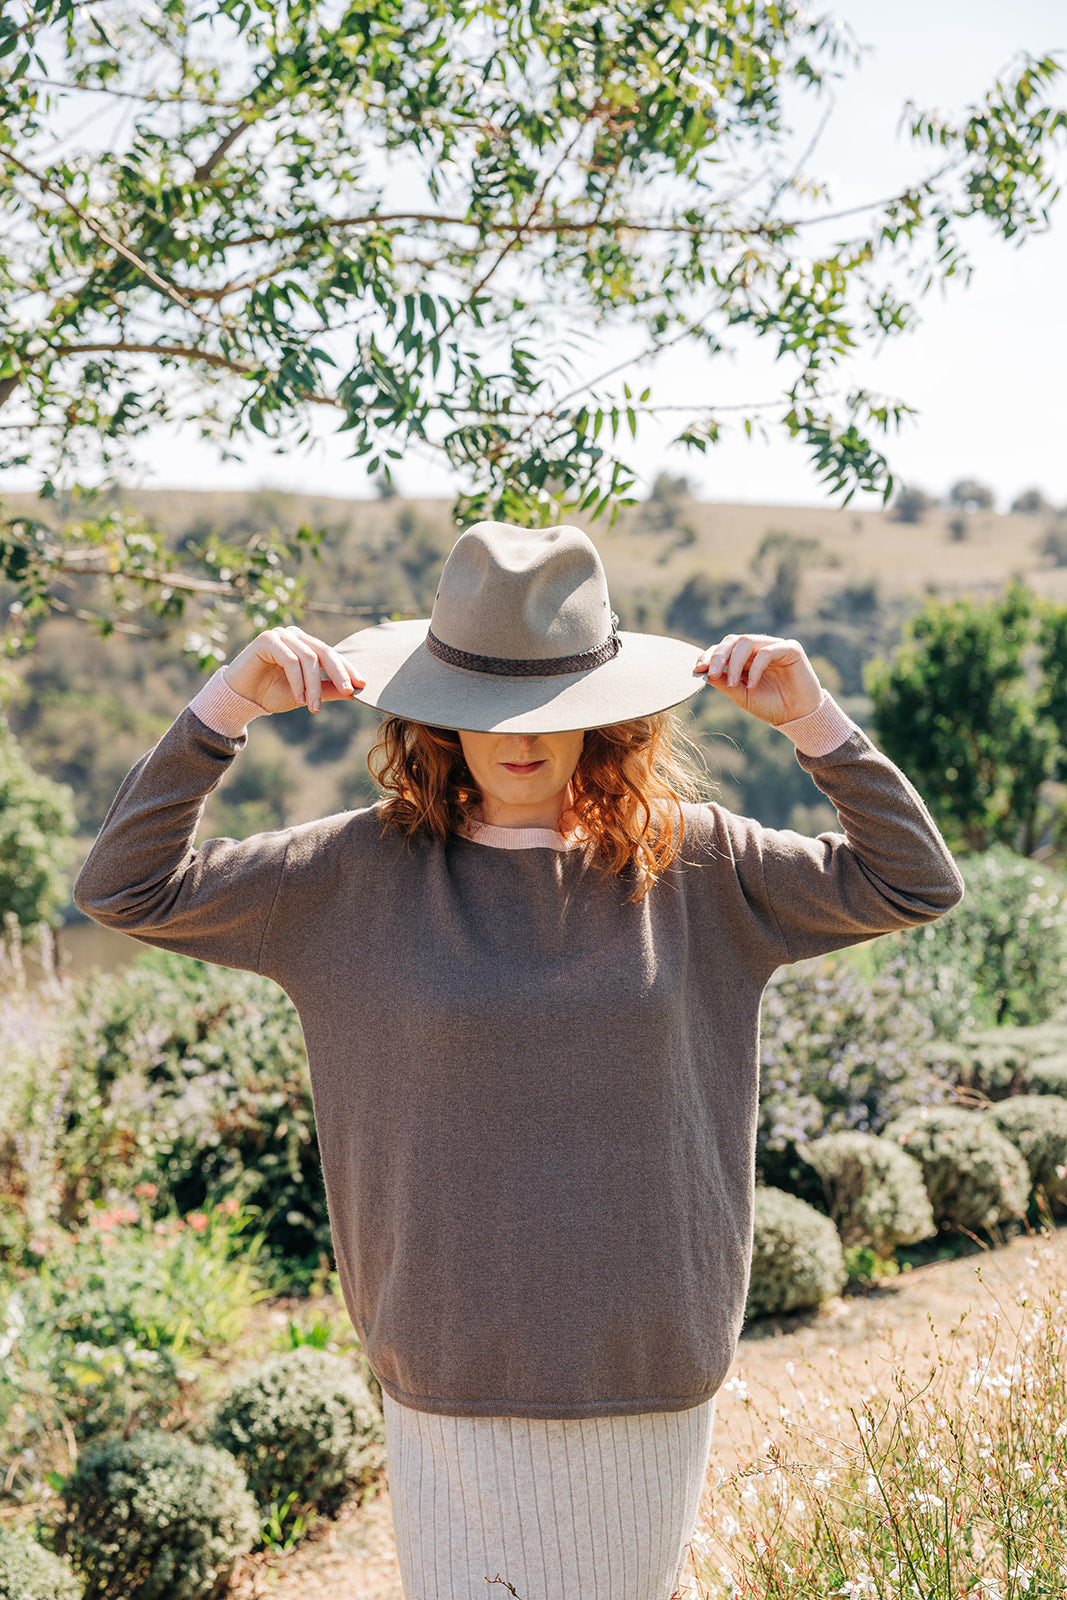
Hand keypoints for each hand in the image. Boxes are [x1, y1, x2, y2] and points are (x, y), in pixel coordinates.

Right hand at [223, 626, 365, 715]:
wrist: (241, 697)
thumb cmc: (272, 694)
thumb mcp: (306, 694)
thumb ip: (327, 690)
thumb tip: (355, 692)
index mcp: (306, 644)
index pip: (332, 655)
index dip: (348, 669)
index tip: (362, 685)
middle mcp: (295, 636)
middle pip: (325, 652)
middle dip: (339, 673)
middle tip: (348, 691)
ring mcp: (281, 635)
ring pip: (308, 659)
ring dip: (314, 685)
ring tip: (314, 708)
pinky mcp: (267, 640)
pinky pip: (291, 660)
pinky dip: (298, 681)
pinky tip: (299, 699)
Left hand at [695, 633, 822, 725]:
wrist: (797, 716)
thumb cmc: (770, 705)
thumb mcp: (742, 696)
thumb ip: (724, 684)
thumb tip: (705, 672)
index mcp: (745, 657)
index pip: (724, 648)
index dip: (709, 655)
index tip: (698, 669)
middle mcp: (758, 648)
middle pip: (732, 640)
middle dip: (718, 655)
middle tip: (711, 672)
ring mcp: (774, 646)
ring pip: (747, 642)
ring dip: (734, 662)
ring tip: (731, 683)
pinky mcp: (791, 649)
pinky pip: (767, 652)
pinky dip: (755, 668)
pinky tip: (751, 685)